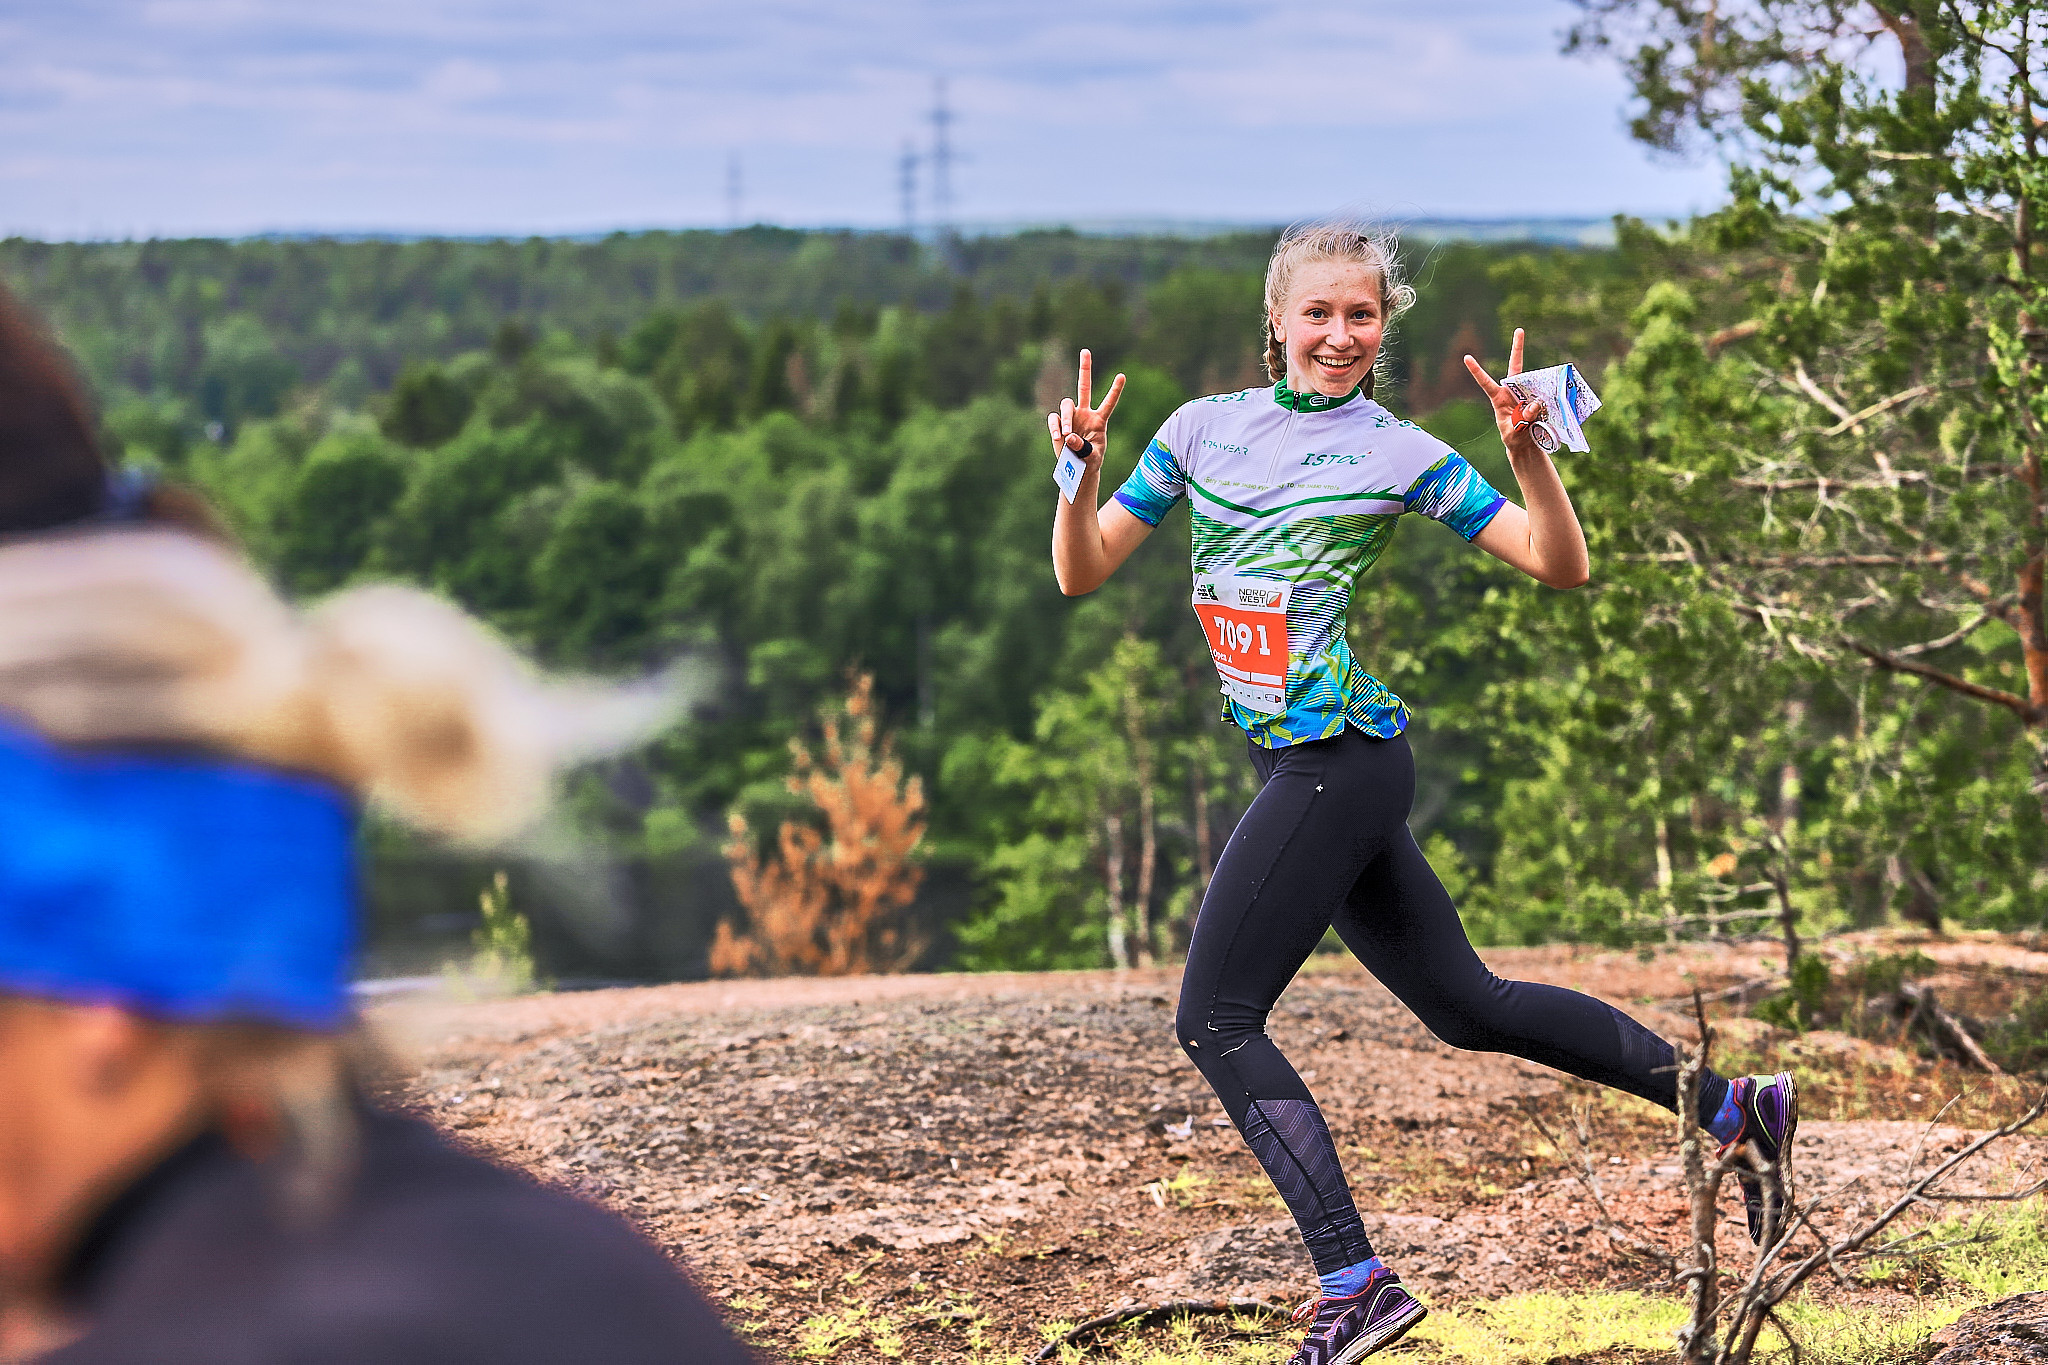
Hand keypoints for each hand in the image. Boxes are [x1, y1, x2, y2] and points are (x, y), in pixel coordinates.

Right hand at [1046, 349, 1125, 471]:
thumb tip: (1069, 435)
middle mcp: (1085, 414)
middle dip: (1084, 369)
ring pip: (1066, 404)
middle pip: (1084, 387)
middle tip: (1085, 351)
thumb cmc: (1089, 462)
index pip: (1108, 403)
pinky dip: (1055, 427)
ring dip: (1065, 418)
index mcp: (1099, 420)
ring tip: (1066, 434)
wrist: (1076, 469)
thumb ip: (1083, 447)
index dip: (1115, 390)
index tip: (1122, 376)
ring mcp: (1071, 417)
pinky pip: (1054, 418)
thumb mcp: (1092, 458)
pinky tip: (1059, 438)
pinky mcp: (1058, 424)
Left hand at [1462, 327, 1547, 461]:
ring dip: (1540, 389)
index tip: (1466, 357)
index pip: (1486, 383)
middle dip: (1517, 348)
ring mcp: (1528, 393)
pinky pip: (1547, 394)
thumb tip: (1535, 403)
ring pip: (1534, 382)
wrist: (1527, 446)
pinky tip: (1550, 412)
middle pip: (1516, 368)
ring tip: (1536, 416)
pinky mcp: (1540, 398)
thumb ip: (1521, 421)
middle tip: (1519, 330)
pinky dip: (1551, 399)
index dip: (1476, 371)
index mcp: (1499, 399)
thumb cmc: (1514, 440)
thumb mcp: (1513, 434)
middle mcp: (1513, 392)